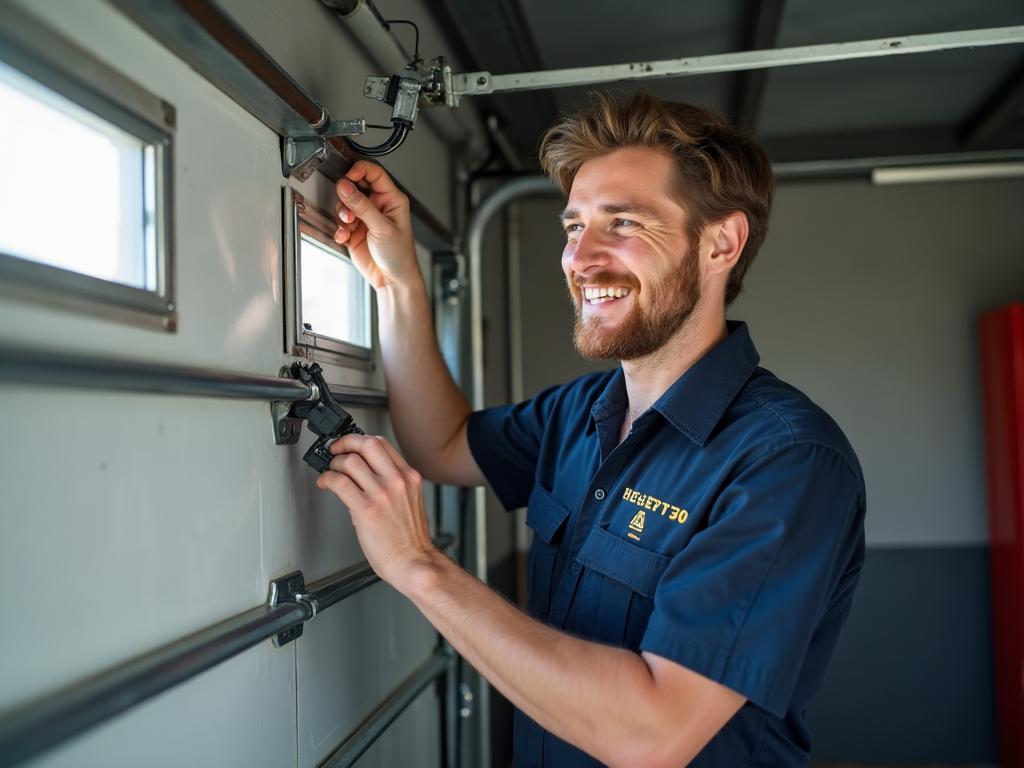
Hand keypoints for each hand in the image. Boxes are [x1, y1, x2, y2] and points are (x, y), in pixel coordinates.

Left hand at [316, 434, 438, 591]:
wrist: (414, 562)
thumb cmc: (411, 540)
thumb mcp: (409, 502)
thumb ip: (391, 485)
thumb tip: (363, 477)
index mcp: (409, 477)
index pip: (382, 444)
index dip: (359, 441)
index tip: (350, 446)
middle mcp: (397, 481)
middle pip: (367, 444)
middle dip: (345, 443)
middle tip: (335, 450)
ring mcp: (382, 494)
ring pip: (351, 461)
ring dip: (335, 464)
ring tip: (331, 472)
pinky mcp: (366, 510)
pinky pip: (340, 483)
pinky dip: (328, 479)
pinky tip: (326, 484)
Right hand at [334, 161, 418, 290]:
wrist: (392, 279)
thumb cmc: (399, 254)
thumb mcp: (382, 227)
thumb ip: (362, 206)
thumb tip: (345, 186)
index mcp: (391, 199)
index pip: (374, 173)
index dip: (359, 171)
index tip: (347, 178)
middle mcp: (377, 206)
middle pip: (355, 187)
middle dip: (347, 195)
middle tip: (346, 206)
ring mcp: (365, 218)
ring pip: (344, 205)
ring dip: (342, 214)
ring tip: (349, 225)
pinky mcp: (354, 232)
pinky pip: (340, 224)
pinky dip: (339, 229)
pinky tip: (345, 236)